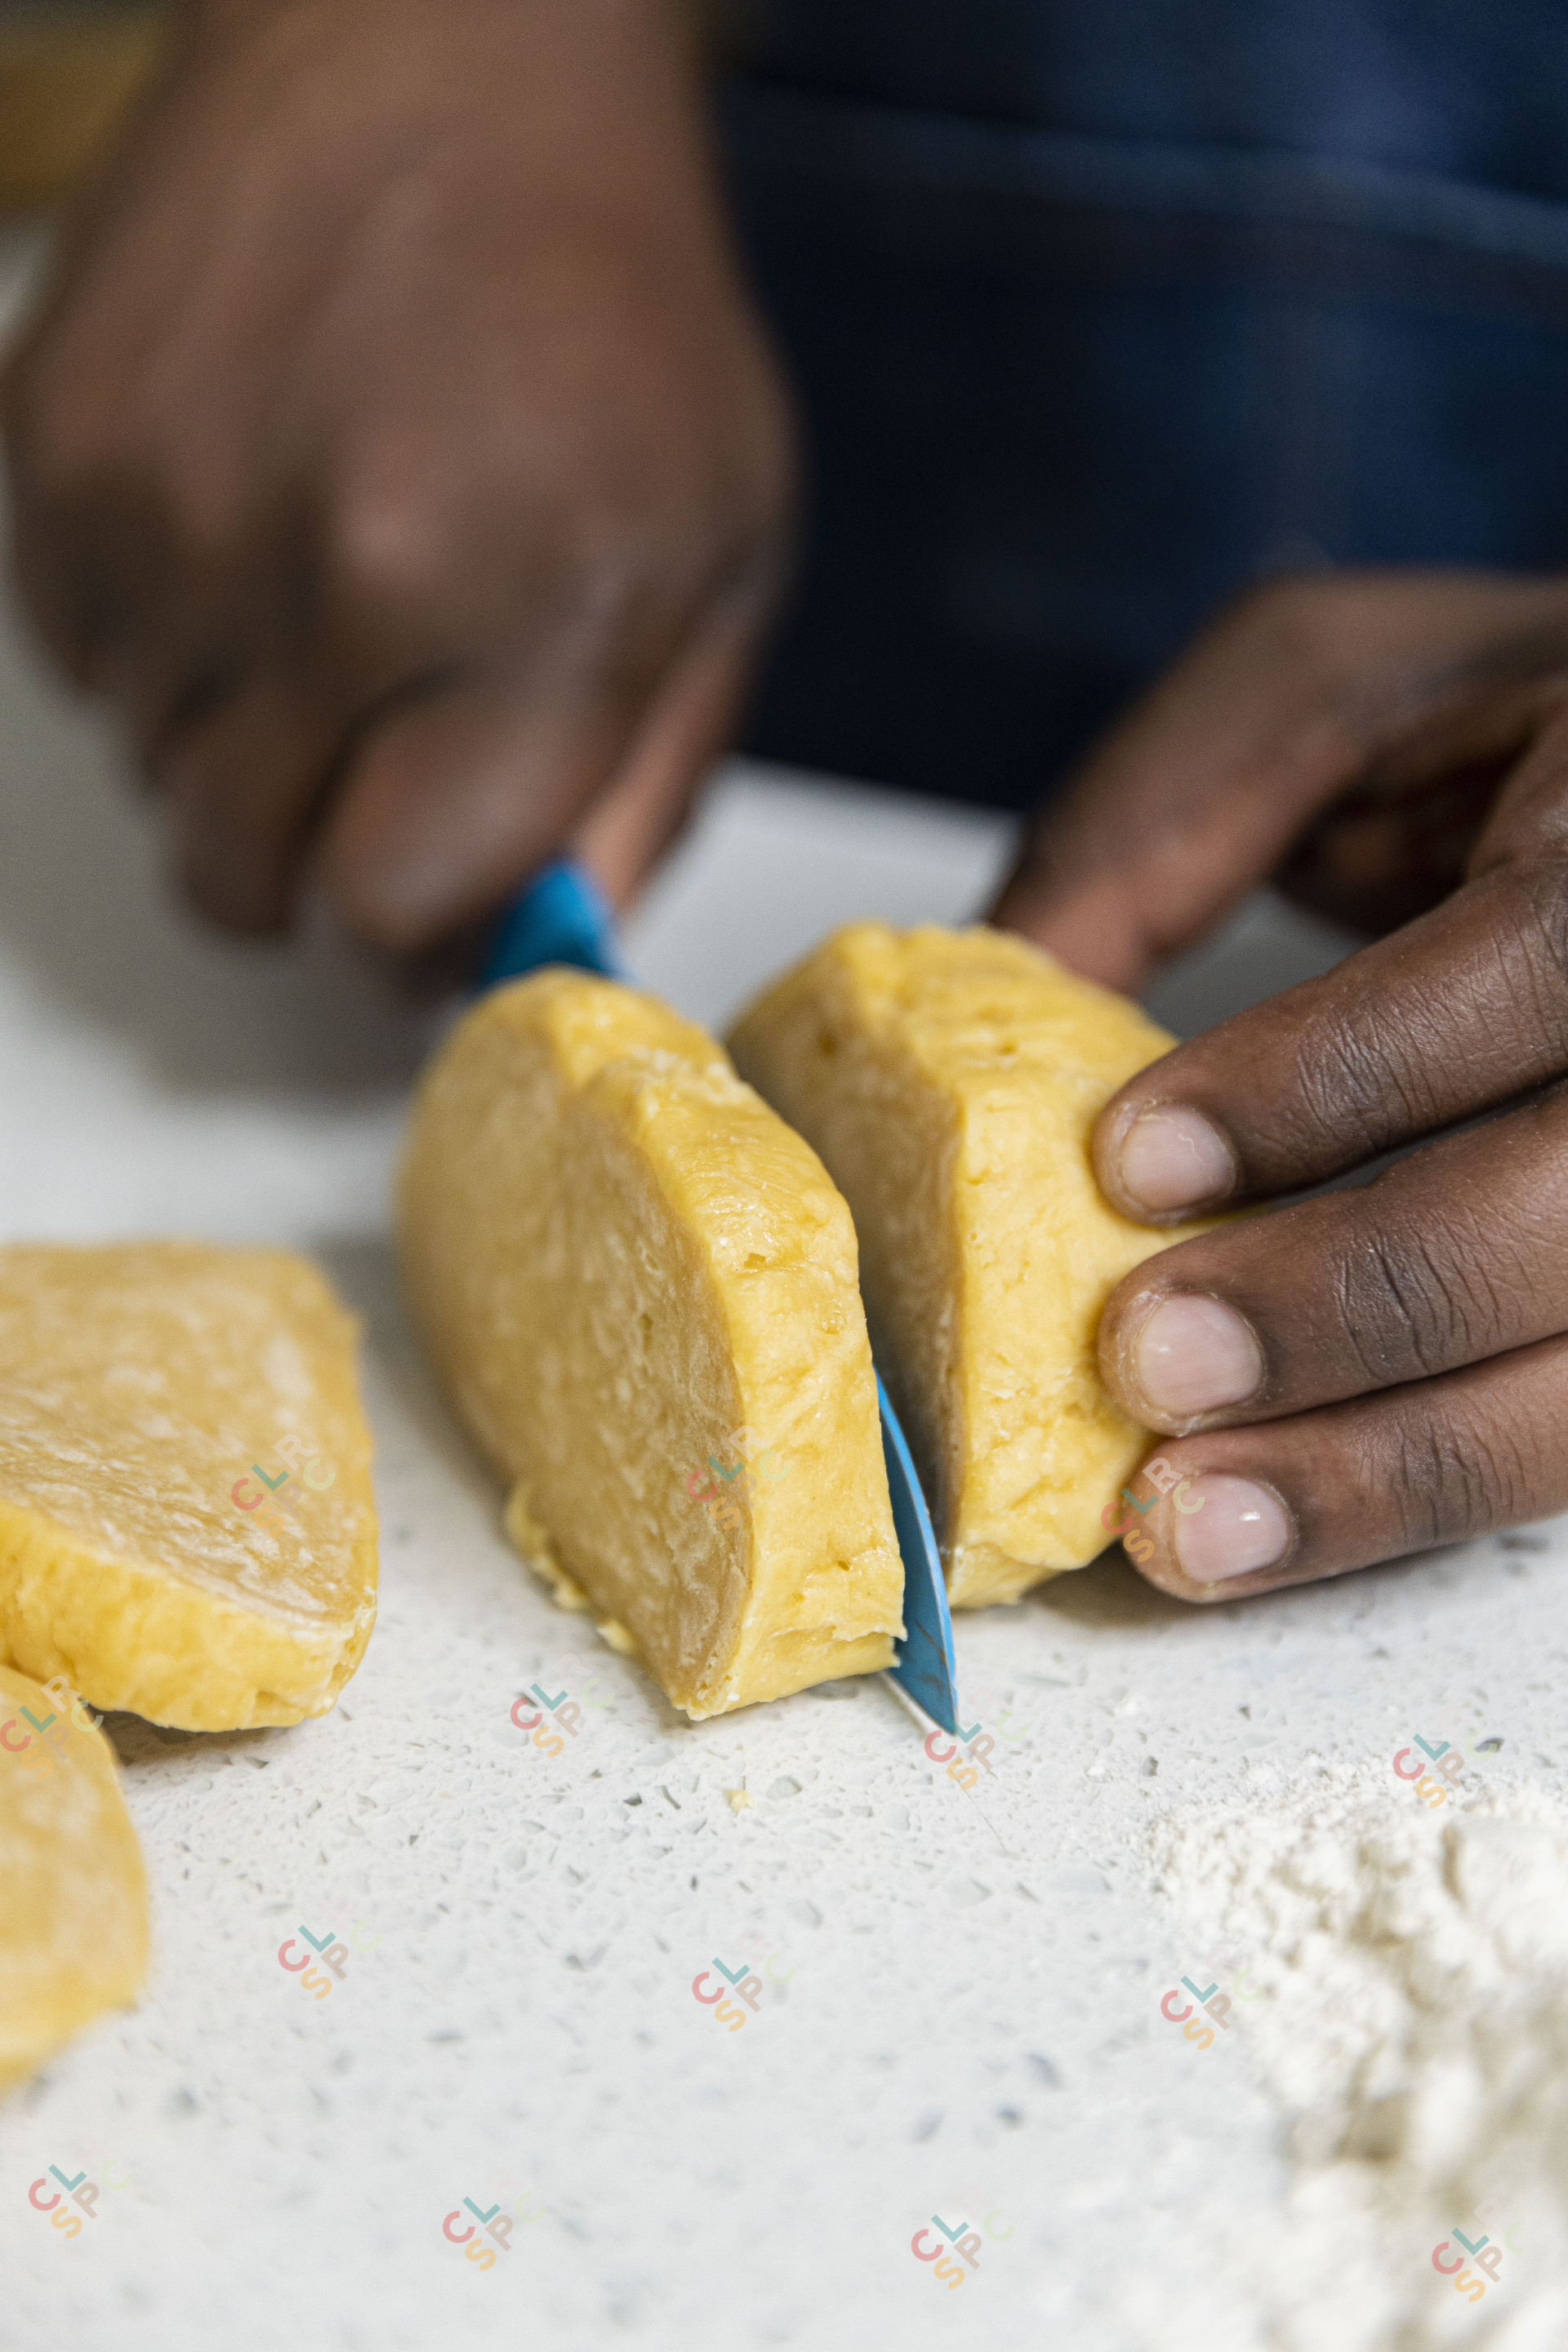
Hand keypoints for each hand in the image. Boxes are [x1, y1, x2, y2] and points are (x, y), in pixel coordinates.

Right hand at [1, 0, 794, 957]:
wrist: (442, 38)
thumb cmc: (609, 291)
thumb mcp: (721, 551)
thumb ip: (640, 780)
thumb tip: (543, 944)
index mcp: (516, 608)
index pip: (395, 911)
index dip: (420, 943)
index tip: (442, 914)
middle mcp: (317, 570)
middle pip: (247, 880)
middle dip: (321, 869)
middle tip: (385, 779)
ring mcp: (159, 507)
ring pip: (157, 781)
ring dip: (242, 752)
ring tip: (336, 610)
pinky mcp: (52, 451)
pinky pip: (84, 666)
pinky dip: (166, 650)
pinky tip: (255, 541)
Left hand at [992, 568, 1567, 1597]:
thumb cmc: (1503, 716)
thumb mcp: (1326, 690)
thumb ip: (1166, 820)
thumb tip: (982, 1008)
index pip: (1530, 962)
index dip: (1333, 1077)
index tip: (1131, 1163)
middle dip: (1358, 1300)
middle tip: (1149, 1365)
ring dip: (1400, 1460)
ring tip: (1195, 1524)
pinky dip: (1435, 1483)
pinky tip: (1292, 1519)